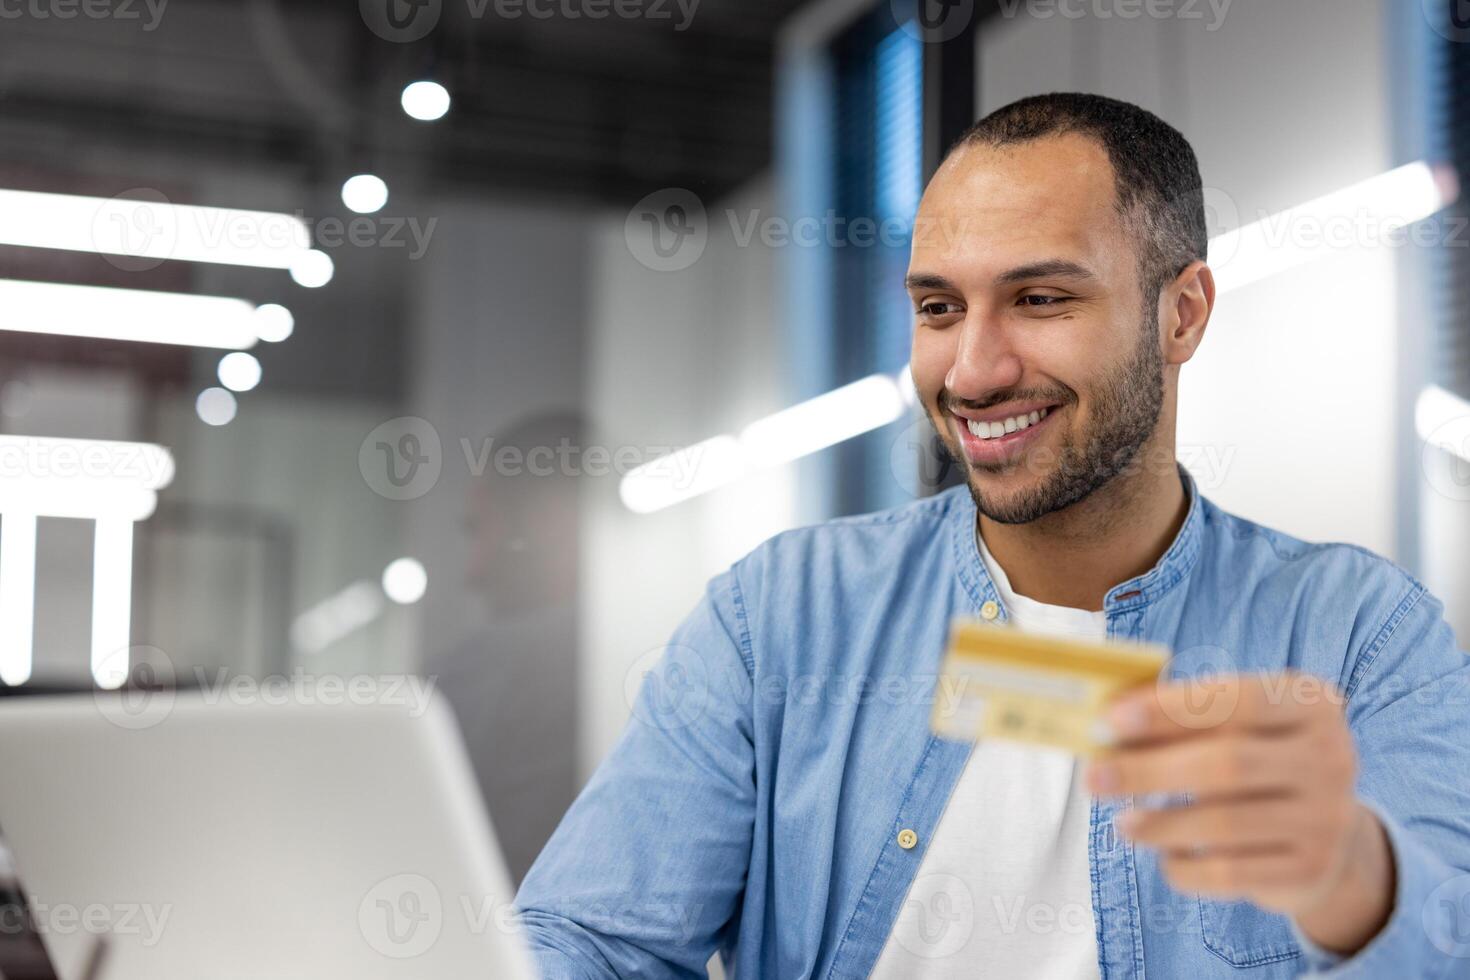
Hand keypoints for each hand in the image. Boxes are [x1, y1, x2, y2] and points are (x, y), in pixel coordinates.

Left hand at [1086, 671, 1394, 954]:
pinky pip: (1228, 874)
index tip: (1111, 721)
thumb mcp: (1239, 726)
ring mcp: (1326, 818)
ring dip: (1158, 824)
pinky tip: (1164, 854)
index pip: (1238, 699)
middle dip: (1148, 770)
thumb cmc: (1259, 760)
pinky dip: (1183, 865)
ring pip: (1223, 823)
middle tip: (1094, 777)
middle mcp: (1331, 758)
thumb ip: (1186, 717)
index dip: (1170, 710)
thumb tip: (1107, 724)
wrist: (1330, 835)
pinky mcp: (1310, 870)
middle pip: (1226, 763)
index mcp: (1312, 703)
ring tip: (1123, 823)